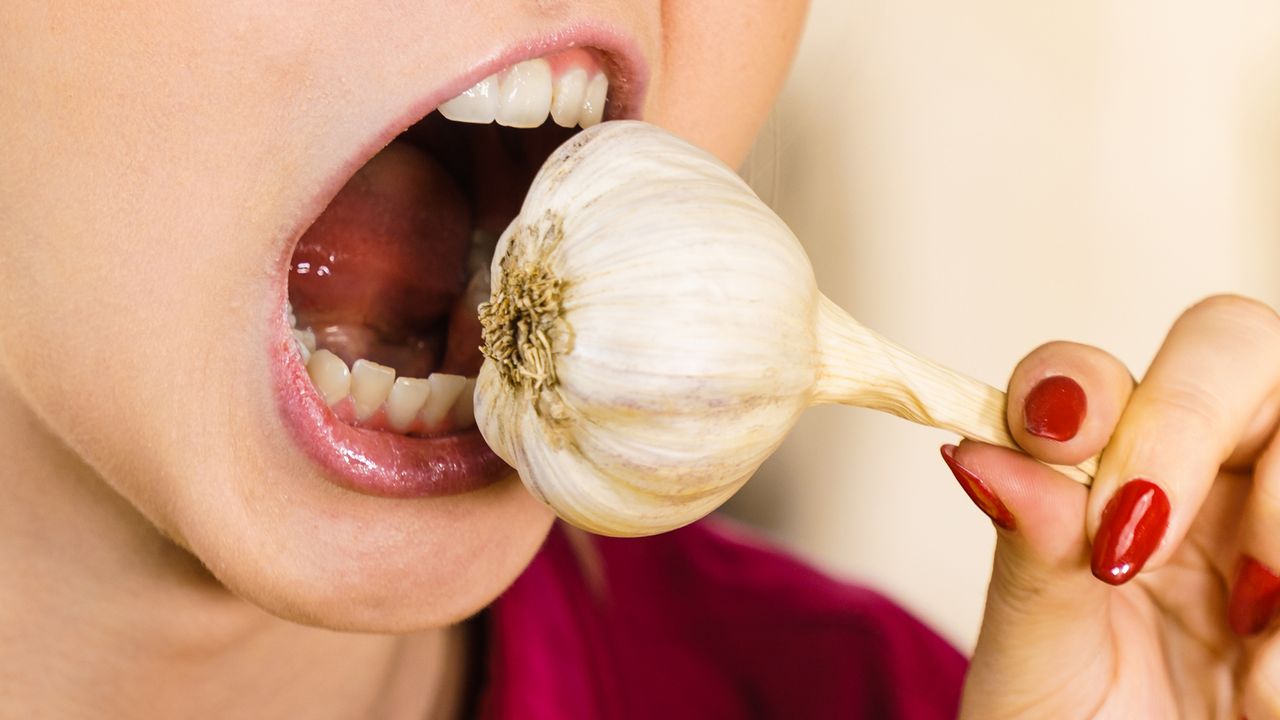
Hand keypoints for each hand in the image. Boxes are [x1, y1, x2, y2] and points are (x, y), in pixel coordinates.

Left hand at [947, 294, 1279, 718]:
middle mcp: (1202, 479)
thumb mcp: (1041, 668)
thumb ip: (1029, 562)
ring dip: (1278, 530)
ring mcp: (1276, 519)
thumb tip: (977, 454)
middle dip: (1187, 424)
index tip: (1054, 438)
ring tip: (1240, 653)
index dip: (1078, 384)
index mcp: (1104, 486)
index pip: (1093, 377)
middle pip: (1232, 344)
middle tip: (1137, 544)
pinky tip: (1266, 689)